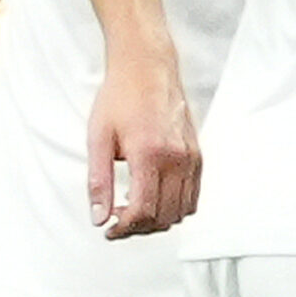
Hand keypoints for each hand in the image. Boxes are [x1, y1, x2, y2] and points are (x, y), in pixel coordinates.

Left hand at [86, 47, 198, 238]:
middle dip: (139, 227)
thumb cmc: (121, 96)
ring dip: (158, 220)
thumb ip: (98, 181)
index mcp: (149, 154)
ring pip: (181, 211)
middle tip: (117, 219)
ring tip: (135, 209)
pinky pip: (193, 196)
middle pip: (164, 216)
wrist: (147, 67)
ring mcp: (191, 157)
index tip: (110, 229)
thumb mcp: (98, 138)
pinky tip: (155, 197)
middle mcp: (176, 158)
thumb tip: (98, 216)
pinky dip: (176, 206)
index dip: (124, 228)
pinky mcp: (197, 155)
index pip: (143, 211)